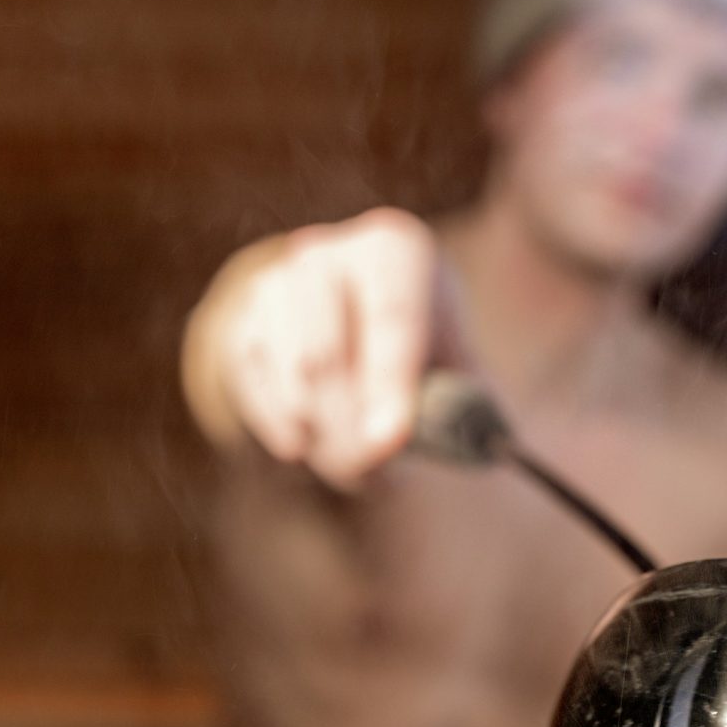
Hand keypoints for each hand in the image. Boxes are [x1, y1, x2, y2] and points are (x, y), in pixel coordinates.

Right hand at [208, 208, 452, 484]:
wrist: (340, 323)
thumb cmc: (413, 352)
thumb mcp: (452, 366)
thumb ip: (467, 405)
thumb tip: (485, 444)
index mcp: (395, 251)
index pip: (391, 315)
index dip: (390, 383)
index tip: (392, 441)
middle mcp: (328, 255)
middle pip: (327, 358)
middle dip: (351, 433)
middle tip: (376, 475)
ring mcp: (275, 288)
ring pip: (293, 383)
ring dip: (324, 441)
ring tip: (351, 461)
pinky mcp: (242, 329)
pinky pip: (259, 400)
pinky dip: (287, 436)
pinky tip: (308, 445)